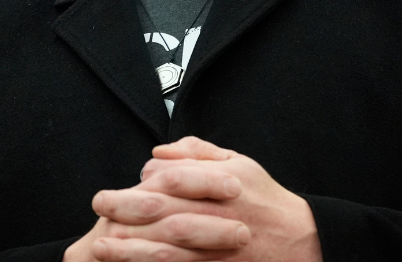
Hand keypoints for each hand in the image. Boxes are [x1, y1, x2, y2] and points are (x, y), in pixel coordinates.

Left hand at [67, 136, 321, 261]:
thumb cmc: (267, 201)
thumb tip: (158, 153)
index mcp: (224, 184)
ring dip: (131, 249)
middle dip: (126, 209)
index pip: (175, 178)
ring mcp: (217, 248)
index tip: (121, 186)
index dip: (144, 182)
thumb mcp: (240, 163)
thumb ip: (198, 154)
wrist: (301, 242)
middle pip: (164, 211)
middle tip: (100, 206)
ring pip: (168, 249)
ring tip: (102, 246)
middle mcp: (219, 215)